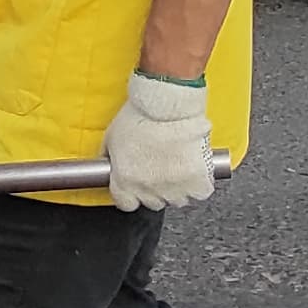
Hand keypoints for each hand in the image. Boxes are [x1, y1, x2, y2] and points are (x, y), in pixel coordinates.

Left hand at [100, 73, 216, 210]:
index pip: (127, 203)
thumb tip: (106, 165)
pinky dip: (200, 183)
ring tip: (179, 165)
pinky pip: (200, 192)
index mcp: (125, 181)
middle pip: (153, 202)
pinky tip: (195, 169)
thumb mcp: (111, 138)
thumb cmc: (139, 115)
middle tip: (161, 168)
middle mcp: (148, 189)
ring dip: (179, 187)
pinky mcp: (197, 180)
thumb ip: (108, 158)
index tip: (138, 182)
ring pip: (178, 200)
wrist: (167, 104)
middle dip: (156, 188)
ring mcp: (174, 188)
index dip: (133, 192)